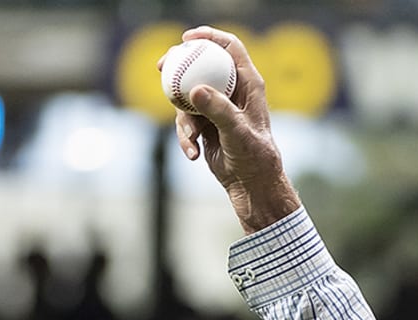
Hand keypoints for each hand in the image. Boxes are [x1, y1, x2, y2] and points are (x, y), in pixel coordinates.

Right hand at [161, 28, 301, 233]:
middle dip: (180, 66)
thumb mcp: (237, 132)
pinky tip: (192, 154)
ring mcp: (218, 108)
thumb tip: (196, 90)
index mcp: (248, 84)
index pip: (229, 48)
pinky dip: (186, 137)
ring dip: (184, 119)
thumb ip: (218, 110)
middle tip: (162, 67)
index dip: (209, 37)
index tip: (186, 39)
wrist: (252, 186)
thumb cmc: (255, 157)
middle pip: (203, 66)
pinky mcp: (207, 126)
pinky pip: (187, 122)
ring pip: (189, 97)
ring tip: (192, 139)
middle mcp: (233, 92)